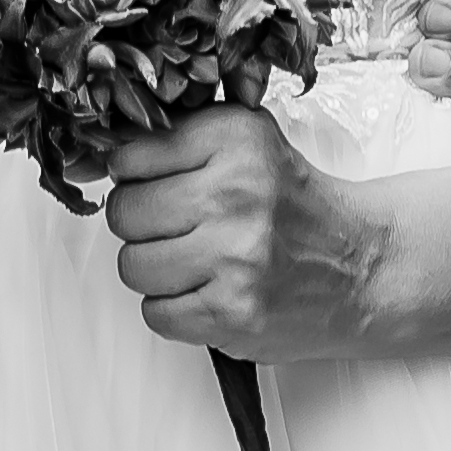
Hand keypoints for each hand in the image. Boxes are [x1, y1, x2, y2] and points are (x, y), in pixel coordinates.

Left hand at [98, 104, 396, 358]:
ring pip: (133, 266)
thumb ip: (175, 137)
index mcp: (236, 140)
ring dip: (157, 270)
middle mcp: (237, 194)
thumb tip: (85, 156)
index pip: (130, 155)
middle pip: (124, 213)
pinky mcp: (233, 313)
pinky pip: (155, 313)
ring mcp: (235, 258)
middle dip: (144, 225)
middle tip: (184, 228)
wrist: (364, 268)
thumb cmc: (294, 206)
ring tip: (199, 263)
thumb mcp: (248, 144)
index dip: (137, 176)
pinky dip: (175, 309)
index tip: (162, 185)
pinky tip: (210, 292)